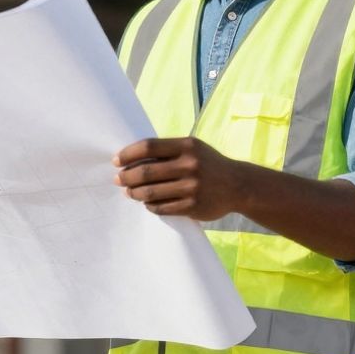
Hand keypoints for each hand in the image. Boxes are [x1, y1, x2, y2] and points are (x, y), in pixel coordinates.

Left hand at [113, 137, 244, 220]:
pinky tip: (146, 202)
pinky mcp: (193, 206)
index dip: (128, 154)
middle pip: (146, 171)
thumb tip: (132, 158)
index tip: (116, 161)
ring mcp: (192, 187)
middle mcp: (189, 165)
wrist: (238, 185)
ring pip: (150, 192)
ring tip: (129, 192)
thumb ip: (167, 151)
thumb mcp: (193, 148)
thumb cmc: (208, 164)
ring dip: (134, 193)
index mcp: (187, 146)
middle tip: (118, 180)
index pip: (148, 147)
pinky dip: (150, 205)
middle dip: (126, 177)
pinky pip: (162, 208)